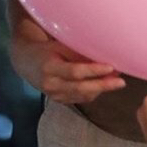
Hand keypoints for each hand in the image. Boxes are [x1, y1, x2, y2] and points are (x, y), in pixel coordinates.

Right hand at [10, 35, 125, 103]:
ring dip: (100, 89)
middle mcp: (51, 84)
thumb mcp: (59, 46)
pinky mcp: (58, 100)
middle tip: (121, 82)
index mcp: (49, 68)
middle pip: (80, 87)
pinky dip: (92, 93)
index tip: (111, 67)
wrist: (25, 62)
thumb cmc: (46, 49)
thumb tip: (104, 53)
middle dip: (103, 85)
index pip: (75, 72)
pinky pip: (78, 99)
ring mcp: (53, 95)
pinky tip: (103, 86)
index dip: (94, 70)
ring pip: (81, 95)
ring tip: (116, 82)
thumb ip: (78, 52)